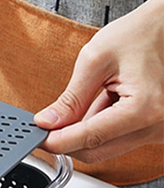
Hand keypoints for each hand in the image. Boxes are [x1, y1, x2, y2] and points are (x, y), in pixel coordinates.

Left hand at [35, 0, 163, 162]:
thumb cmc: (138, 35)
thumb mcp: (95, 60)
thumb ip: (70, 97)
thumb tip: (47, 122)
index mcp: (145, 108)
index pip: (89, 138)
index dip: (57, 140)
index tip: (36, 137)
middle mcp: (157, 126)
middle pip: (96, 152)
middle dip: (66, 140)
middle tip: (46, 124)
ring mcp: (159, 131)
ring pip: (105, 148)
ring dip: (84, 132)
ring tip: (89, 97)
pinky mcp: (154, 130)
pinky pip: (117, 139)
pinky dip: (101, 127)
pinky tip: (103, 102)